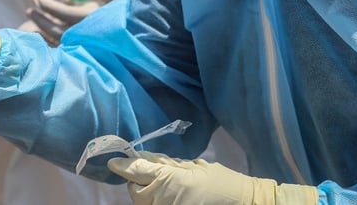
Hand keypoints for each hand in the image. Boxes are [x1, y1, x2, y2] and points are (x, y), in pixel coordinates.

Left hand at [26, 0, 124, 45]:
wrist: (142, 35)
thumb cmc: (127, 10)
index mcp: (94, 19)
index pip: (64, 13)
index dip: (48, 6)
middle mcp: (89, 36)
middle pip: (57, 31)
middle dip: (40, 19)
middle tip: (30, 8)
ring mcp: (86, 48)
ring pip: (59, 43)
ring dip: (43, 31)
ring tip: (32, 20)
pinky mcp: (86, 54)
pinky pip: (64, 49)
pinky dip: (51, 41)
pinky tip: (44, 33)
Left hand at [107, 151, 317, 204]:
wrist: (243, 204)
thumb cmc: (220, 182)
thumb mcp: (193, 166)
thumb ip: (165, 163)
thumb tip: (142, 157)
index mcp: (169, 180)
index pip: (136, 171)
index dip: (123, 165)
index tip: (112, 162)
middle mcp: (162, 199)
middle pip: (135, 190)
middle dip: (139, 181)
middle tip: (155, 175)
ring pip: (142, 202)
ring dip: (147, 194)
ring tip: (167, 188)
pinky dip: (156, 202)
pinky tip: (171, 197)